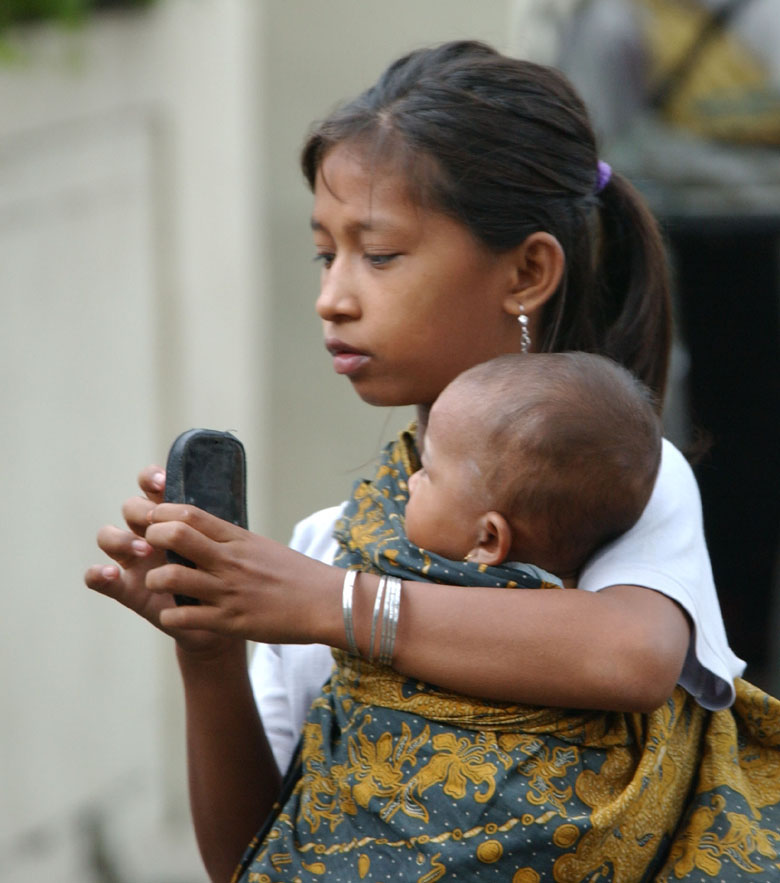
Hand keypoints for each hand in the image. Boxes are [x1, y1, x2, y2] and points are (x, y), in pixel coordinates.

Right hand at [84, 466, 236, 656]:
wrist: (225, 617)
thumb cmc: (226, 576)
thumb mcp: (224, 548)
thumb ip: (216, 525)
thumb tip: (224, 495)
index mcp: (173, 518)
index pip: (153, 488)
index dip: (150, 479)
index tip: (162, 483)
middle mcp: (150, 534)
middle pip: (130, 509)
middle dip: (139, 510)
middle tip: (156, 525)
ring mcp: (135, 562)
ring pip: (109, 536)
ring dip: (121, 539)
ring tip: (144, 550)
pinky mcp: (129, 590)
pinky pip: (100, 579)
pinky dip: (97, 574)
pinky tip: (109, 573)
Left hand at [142, 503, 340, 644]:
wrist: (326, 602)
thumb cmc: (295, 574)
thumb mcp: (260, 547)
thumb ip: (230, 540)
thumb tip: (203, 531)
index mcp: (237, 539)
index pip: (189, 514)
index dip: (161, 514)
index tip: (153, 522)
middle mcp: (230, 561)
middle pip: (175, 535)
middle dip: (151, 539)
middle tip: (149, 550)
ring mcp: (229, 591)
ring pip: (172, 576)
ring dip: (156, 580)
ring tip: (158, 584)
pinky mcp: (230, 621)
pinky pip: (186, 617)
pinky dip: (171, 615)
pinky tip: (173, 614)